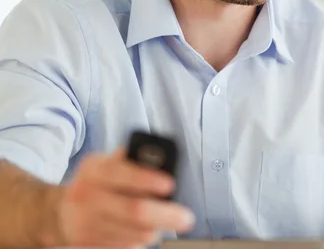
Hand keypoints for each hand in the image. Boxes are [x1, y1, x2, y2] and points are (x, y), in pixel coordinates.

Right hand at [52, 148, 194, 247]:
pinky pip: (127, 246)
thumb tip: (161, 159)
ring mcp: (85, 223)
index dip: (147, 179)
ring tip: (164, 221)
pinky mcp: (88, 245)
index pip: (120, 173)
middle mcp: (86, 196)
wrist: (61, 212)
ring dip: (156, 229)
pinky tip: (143, 230)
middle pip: (133, 211)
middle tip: (186, 218)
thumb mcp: (107, 162)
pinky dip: (141, 239)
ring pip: (135, 233)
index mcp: (93, 169)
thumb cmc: (97, 182)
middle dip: (166, 215)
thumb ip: (132, 159)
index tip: (170, 184)